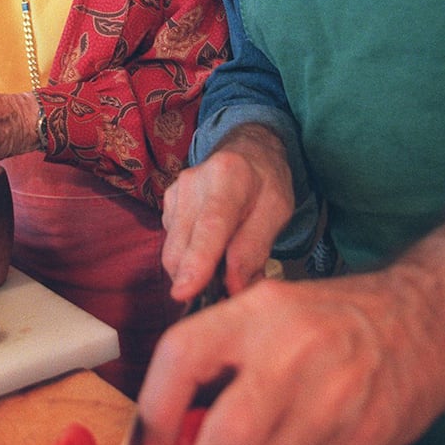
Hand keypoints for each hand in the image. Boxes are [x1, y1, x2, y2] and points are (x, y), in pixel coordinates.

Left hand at [137, 176, 444, 444]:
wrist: (428, 319)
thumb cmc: (334, 321)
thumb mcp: (272, 313)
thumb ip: (222, 361)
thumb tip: (166, 430)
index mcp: (259, 311)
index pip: (183, 354)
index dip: (152, 408)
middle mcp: (295, 352)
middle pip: (228, 433)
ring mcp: (336, 399)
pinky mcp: (365, 438)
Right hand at [160, 123, 294, 303]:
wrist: (247, 151)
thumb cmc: (266, 182)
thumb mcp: (277, 211)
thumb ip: (254, 249)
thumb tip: (232, 288)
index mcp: (228, 178)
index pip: (210, 227)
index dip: (197, 262)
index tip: (185, 293)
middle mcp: (193, 182)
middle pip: (182, 246)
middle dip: (197, 279)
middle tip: (227, 292)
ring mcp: (175, 192)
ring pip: (173, 251)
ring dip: (194, 270)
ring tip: (223, 265)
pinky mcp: (166, 203)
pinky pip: (173, 245)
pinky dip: (189, 257)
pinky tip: (211, 248)